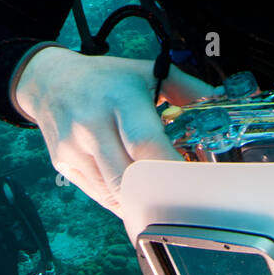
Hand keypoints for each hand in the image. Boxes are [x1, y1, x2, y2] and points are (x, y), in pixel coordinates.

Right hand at [14, 47, 217, 215]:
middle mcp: (92, 125)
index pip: (145, 143)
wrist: (51, 82)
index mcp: (119, 99)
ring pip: (113, 194)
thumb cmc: (106, 78)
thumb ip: (187, 89)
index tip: (195, 181)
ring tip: (163, 197)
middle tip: (185, 200)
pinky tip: (138, 194)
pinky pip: (99, 196)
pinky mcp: (64, 166)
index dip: (172, 169)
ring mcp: (74, 149)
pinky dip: (122, 201)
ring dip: (141, 202)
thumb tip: (221, 102)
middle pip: (128, 178)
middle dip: (159, 194)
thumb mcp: (147, 72)